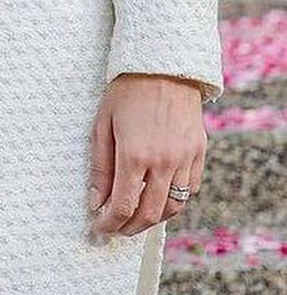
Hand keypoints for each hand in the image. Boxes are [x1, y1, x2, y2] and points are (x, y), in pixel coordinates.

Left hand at [89, 73, 207, 236]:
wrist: (163, 66)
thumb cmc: (125, 92)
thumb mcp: (102, 124)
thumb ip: (100, 166)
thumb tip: (96, 201)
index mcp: (135, 154)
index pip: (123, 206)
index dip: (109, 224)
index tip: (99, 229)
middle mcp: (164, 161)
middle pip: (150, 214)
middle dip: (130, 227)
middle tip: (116, 228)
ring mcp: (185, 158)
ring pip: (173, 206)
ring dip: (154, 219)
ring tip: (136, 217)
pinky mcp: (199, 152)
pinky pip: (190, 189)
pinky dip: (174, 201)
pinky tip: (158, 197)